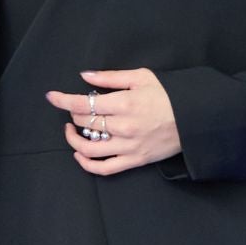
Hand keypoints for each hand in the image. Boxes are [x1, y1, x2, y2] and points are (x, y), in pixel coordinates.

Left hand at [44, 67, 182, 175]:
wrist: (195, 119)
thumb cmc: (169, 95)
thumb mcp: (141, 77)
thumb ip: (110, 77)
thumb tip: (84, 75)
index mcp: (124, 103)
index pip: (84, 103)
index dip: (63, 100)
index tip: (51, 97)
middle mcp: (123, 127)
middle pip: (84, 123)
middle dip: (73, 114)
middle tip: (73, 109)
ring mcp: (128, 146)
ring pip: (89, 148)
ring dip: (74, 140)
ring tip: (72, 131)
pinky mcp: (134, 161)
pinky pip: (104, 169)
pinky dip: (87, 164)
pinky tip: (80, 154)